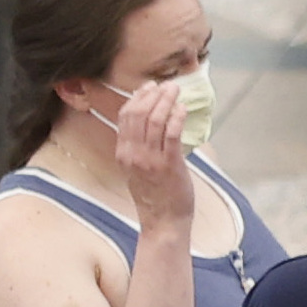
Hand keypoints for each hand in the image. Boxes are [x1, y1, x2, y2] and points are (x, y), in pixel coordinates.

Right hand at [109, 78, 199, 232]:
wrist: (163, 221)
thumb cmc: (155, 197)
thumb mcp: (137, 170)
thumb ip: (139, 149)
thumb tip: (152, 126)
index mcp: (123, 153)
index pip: (126, 117)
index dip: (137, 98)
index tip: (149, 87)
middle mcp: (134, 153)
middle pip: (139, 114)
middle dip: (153, 95)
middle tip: (166, 85)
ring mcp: (150, 159)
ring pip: (155, 120)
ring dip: (166, 102)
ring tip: (176, 91)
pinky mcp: (169, 165)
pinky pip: (172, 135)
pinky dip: (177, 118)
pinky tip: (183, 109)